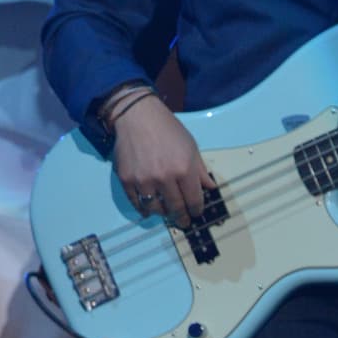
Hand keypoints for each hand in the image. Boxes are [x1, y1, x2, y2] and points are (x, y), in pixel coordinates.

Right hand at [111, 93, 215, 225]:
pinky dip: (143, 209)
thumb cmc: (167, 129)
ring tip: (166, 212)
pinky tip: (148, 210)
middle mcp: (164, 178)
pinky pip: (136, 203)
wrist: (137, 116)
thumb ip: (200, 170)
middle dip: (181, 217)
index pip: (194, 200)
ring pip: (155, 209)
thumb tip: (210, 188)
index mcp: (184, 169)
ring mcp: (144, 180)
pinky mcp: (127, 180)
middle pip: (175, 208)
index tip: (196, 213)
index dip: (196, 210)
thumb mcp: (191, 146)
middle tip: (183, 221)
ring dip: (163, 213)